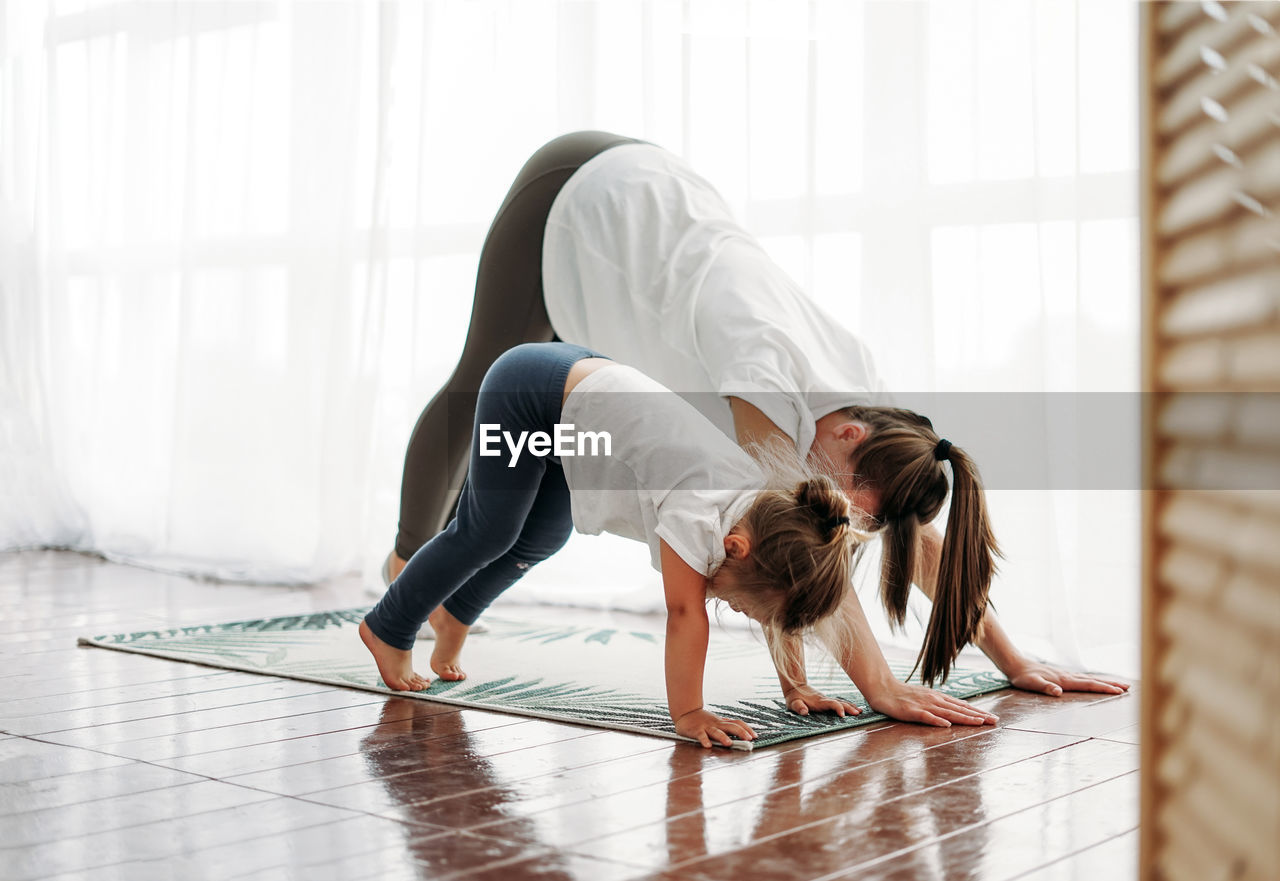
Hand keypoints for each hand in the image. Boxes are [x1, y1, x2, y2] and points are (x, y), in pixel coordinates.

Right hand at [674, 708, 756, 747]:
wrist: (686, 712)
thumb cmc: (703, 720)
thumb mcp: (717, 722)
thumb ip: (726, 728)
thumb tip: (742, 736)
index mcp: (722, 722)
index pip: (737, 723)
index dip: (747, 729)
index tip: (755, 736)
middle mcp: (716, 723)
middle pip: (731, 726)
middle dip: (741, 732)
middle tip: (748, 739)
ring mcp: (706, 727)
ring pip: (716, 731)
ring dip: (723, 737)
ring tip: (729, 743)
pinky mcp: (696, 730)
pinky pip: (701, 735)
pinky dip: (704, 740)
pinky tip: (708, 746)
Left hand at [783, 685, 860, 717]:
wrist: (795, 688)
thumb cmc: (794, 698)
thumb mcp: (793, 703)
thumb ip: (798, 707)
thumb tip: (804, 712)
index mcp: (818, 701)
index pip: (831, 703)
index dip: (837, 708)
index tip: (842, 715)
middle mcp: (825, 700)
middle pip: (839, 702)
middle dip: (849, 708)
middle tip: (858, 714)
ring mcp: (827, 700)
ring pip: (841, 702)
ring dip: (851, 706)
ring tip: (860, 712)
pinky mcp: (827, 701)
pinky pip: (840, 702)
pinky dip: (848, 705)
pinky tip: (855, 708)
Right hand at [867, 681, 998, 727]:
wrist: (883, 688)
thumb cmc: (903, 695)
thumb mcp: (925, 697)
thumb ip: (940, 704)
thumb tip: (958, 710)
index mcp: (938, 698)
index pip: (962, 706)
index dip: (978, 712)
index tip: (992, 718)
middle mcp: (935, 700)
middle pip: (960, 709)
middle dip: (978, 716)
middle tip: (995, 721)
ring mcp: (924, 705)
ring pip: (948, 713)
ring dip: (965, 718)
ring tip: (979, 722)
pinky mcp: (912, 712)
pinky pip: (926, 717)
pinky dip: (937, 720)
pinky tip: (947, 725)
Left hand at [1005, 660, 1129, 696]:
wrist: (1016, 665)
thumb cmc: (1023, 677)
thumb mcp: (1031, 684)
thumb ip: (1044, 687)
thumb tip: (1058, 692)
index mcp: (1064, 680)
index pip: (1088, 685)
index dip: (1103, 688)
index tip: (1118, 691)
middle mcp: (1068, 676)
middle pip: (1094, 680)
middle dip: (1111, 684)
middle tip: (1129, 688)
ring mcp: (1067, 675)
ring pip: (1091, 679)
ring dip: (1106, 681)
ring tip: (1120, 685)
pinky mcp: (1063, 676)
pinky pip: (1084, 679)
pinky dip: (1095, 681)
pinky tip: (1098, 682)